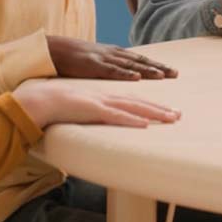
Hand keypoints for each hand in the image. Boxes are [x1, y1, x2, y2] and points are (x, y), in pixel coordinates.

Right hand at [12, 80, 180, 128]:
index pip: (133, 100)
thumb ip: (93, 113)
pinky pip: (116, 116)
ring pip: (134, 107)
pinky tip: (146, 125)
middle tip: (179, 115)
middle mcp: (107, 96)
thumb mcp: (82, 108)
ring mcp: (101, 102)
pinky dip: (132, 120)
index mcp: (105, 96)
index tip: (168, 110)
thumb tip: (100, 119)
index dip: (151, 105)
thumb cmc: (59, 105)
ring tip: (172, 118)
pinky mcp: (93, 109)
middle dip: (160, 108)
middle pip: (139, 102)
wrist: (41, 98)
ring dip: (154, 113)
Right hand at [47, 35, 177, 79]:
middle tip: (176, 73)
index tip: (172, 71)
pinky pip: (111, 71)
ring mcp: (103, 59)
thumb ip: (109, 66)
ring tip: (162, 75)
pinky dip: (125, 74)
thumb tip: (122, 74)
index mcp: (114, 53)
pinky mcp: (92, 66)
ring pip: (129, 65)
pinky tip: (136, 77)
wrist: (53, 49)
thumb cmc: (73, 58)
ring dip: (147, 70)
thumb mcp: (95, 60)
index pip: (139, 59)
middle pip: (140, 61)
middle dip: (158, 67)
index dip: (156, 65)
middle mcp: (112, 54)